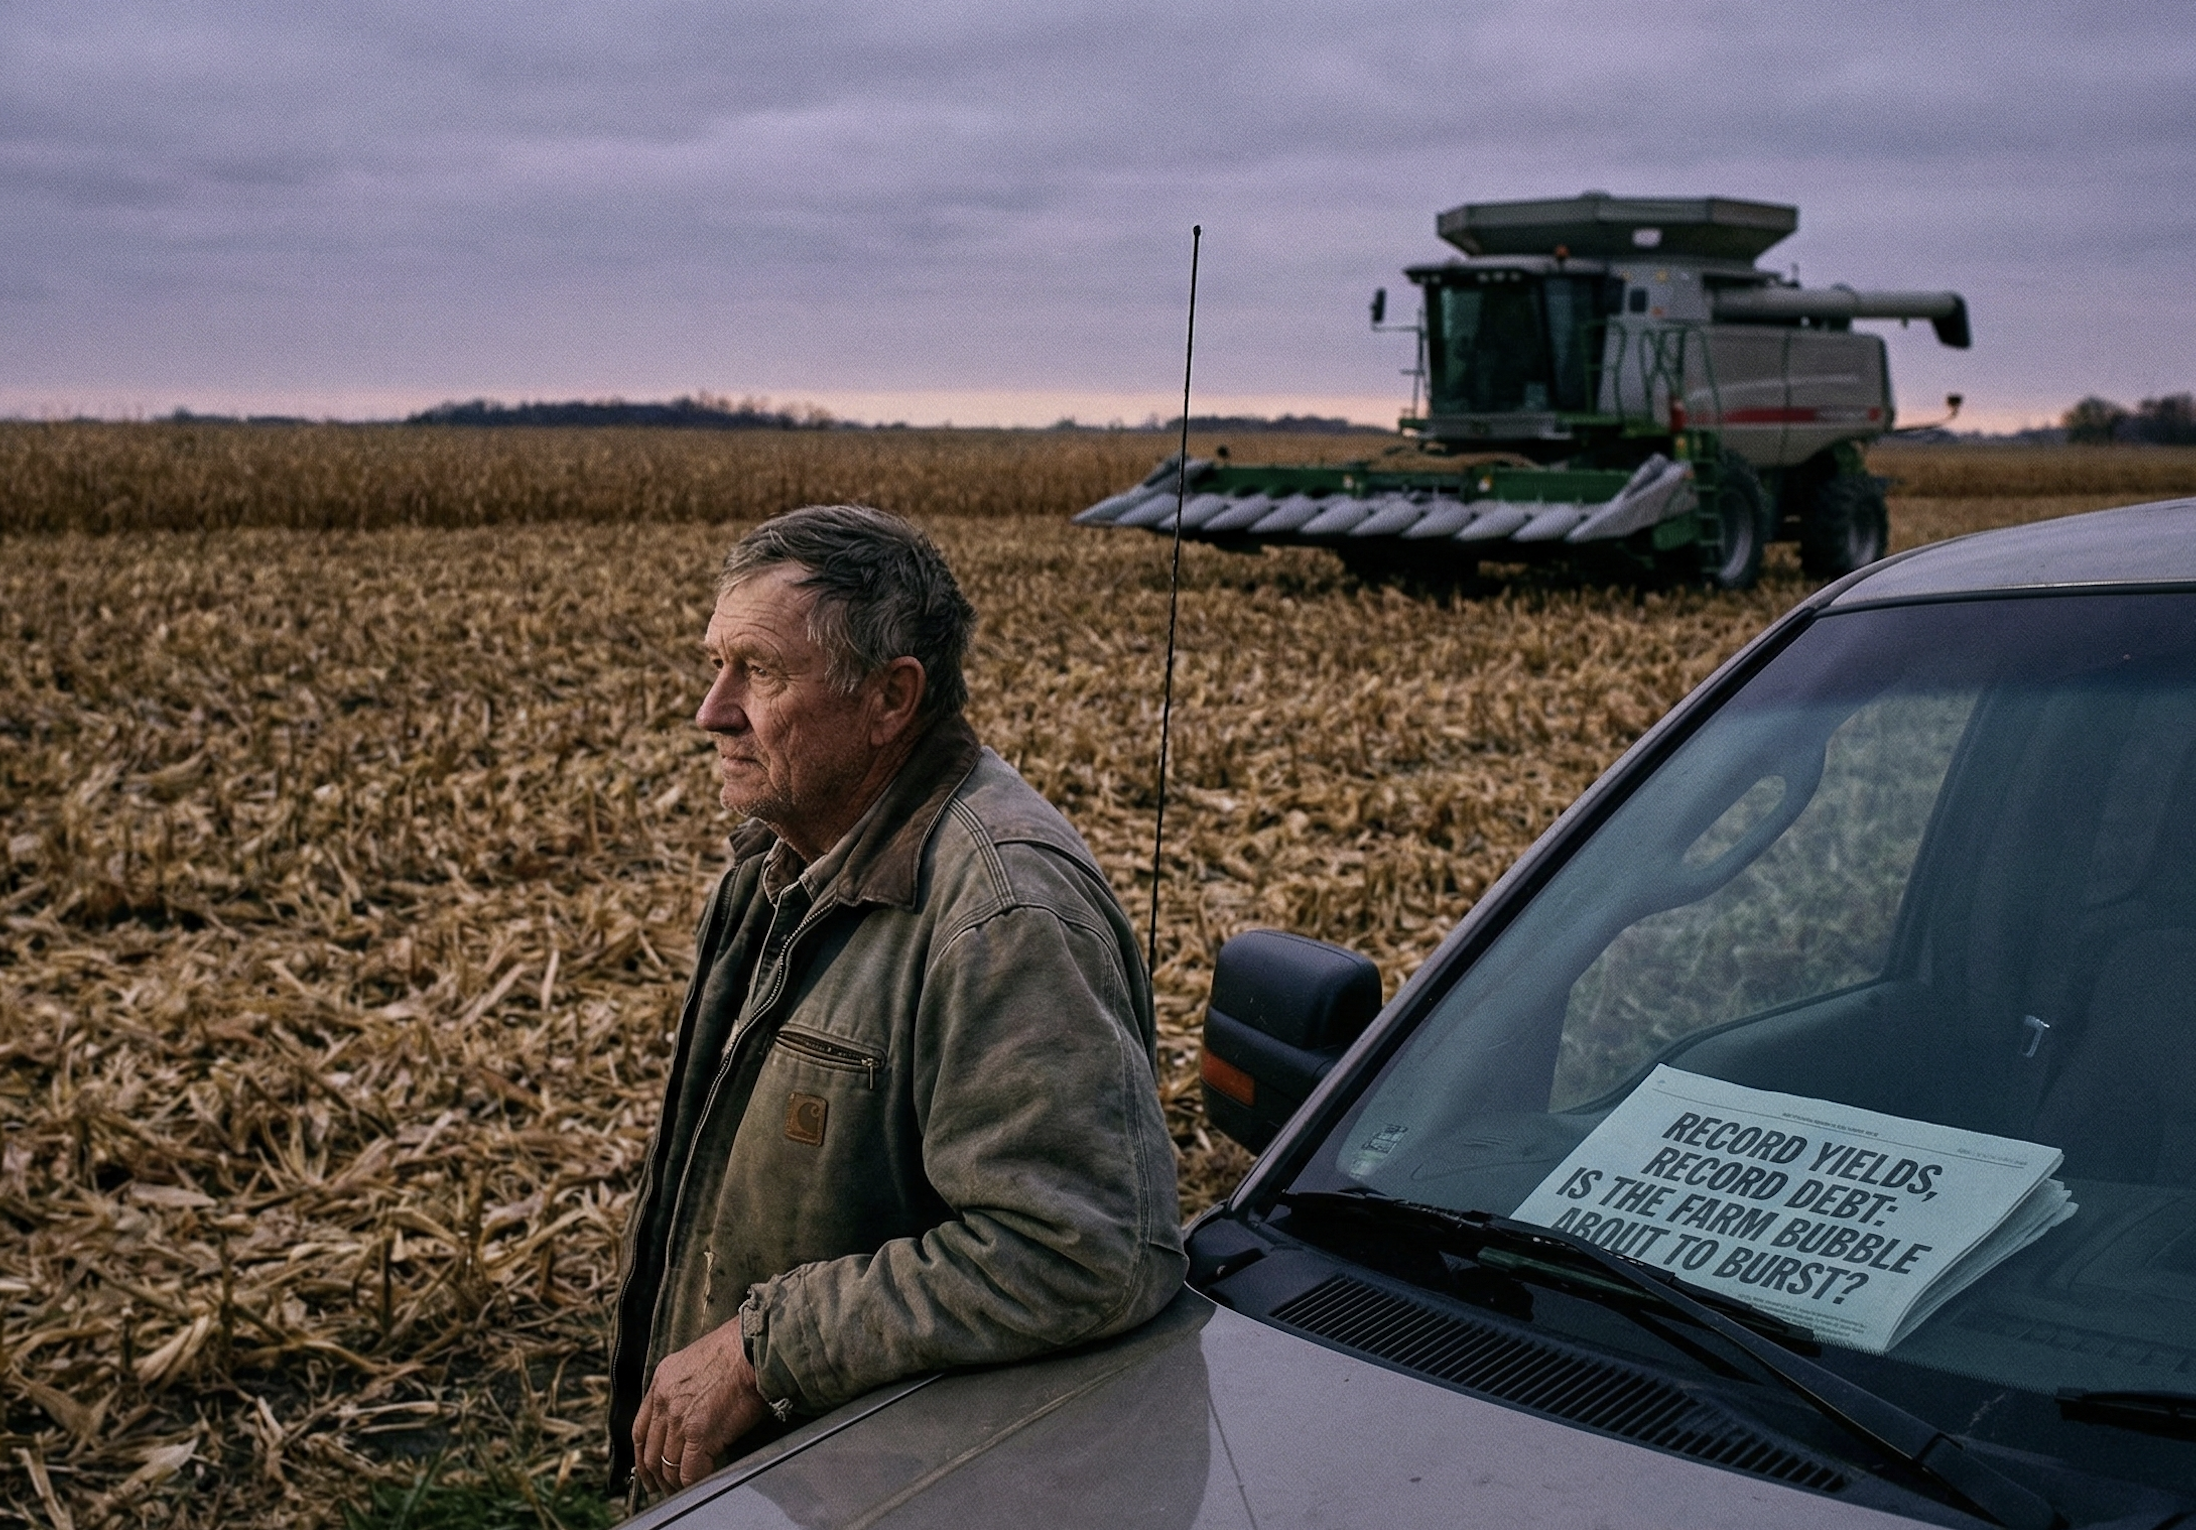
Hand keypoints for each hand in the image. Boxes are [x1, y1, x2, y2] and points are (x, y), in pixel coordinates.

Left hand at [633, 1317, 770, 1495]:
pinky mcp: (700, 1434)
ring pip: (668, 1466)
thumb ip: (683, 1388)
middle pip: (651, 1453)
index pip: (639, 1430)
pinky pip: (690, 1471)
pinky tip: (701, 1484)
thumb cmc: (736, 1350)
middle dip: (656, 1476)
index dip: (642, 1456)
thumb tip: (690, 1411)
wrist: (752, 1347)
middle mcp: (664, 1402)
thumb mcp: (694, 1361)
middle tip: (664, 1489)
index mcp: (660, 1383)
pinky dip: (694, 1483)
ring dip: (676, 1484)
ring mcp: (680, 1420)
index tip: (648, 1469)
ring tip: (684, 1492)